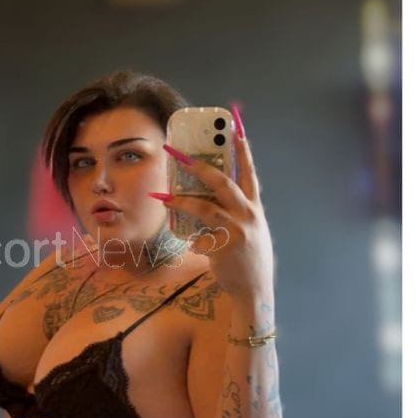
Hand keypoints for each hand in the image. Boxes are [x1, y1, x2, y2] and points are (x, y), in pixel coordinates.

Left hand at [158, 106, 274, 302]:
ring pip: (204, 207)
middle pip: (222, 182)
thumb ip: (235, 212)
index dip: (242, 149)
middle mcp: (249, 214)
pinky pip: (200, 237)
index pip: (249, 172)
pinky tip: (191, 245)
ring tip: (162, 196)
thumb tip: (211, 196)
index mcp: (254, 208)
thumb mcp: (249, 230)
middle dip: (198, 166)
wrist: (254, 290)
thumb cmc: (248, 259)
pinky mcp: (226, 246)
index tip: (234, 127)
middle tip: (179, 154)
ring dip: (180, 200)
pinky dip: (192, 241)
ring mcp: (238, 230)